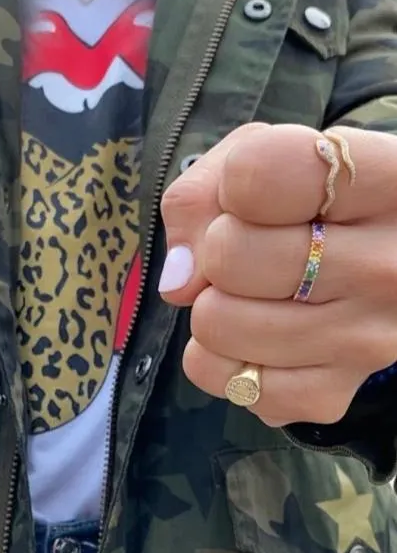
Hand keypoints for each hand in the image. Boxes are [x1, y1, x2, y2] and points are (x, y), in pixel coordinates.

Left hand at [159, 123, 396, 426]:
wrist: (382, 260)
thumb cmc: (314, 200)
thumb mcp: (265, 156)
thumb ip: (202, 197)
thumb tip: (177, 282)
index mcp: (388, 181)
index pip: (257, 177)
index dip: (234, 183)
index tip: (258, 194)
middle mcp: (390, 266)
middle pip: (226, 257)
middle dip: (217, 248)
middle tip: (253, 248)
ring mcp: (367, 342)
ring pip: (215, 324)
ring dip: (214, 304)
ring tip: (256, 291)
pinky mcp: (333, 397)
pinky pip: (224, 380)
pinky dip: (221, 359)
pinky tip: (259, 334)